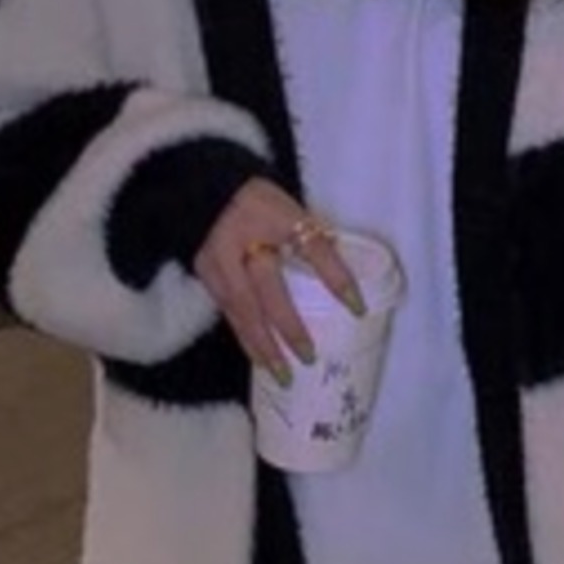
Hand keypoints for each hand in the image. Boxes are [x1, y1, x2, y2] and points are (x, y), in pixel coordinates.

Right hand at [193, 177, 364, 385]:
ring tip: (281, 373)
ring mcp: (219, 261)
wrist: (206, 190)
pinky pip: (229, 312)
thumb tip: (344, 282)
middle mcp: (244, 242)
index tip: (358, 308)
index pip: (314, 249)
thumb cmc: (260, 202)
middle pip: (266, 291)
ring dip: (262, 344)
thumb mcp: (292, 211)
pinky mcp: (206, 276)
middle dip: (288, 327)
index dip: (336, 279)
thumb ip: (314, 241)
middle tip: (309, 357)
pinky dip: (246, 336)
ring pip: (242, 310)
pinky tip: (260, 356)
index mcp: (275, 218)